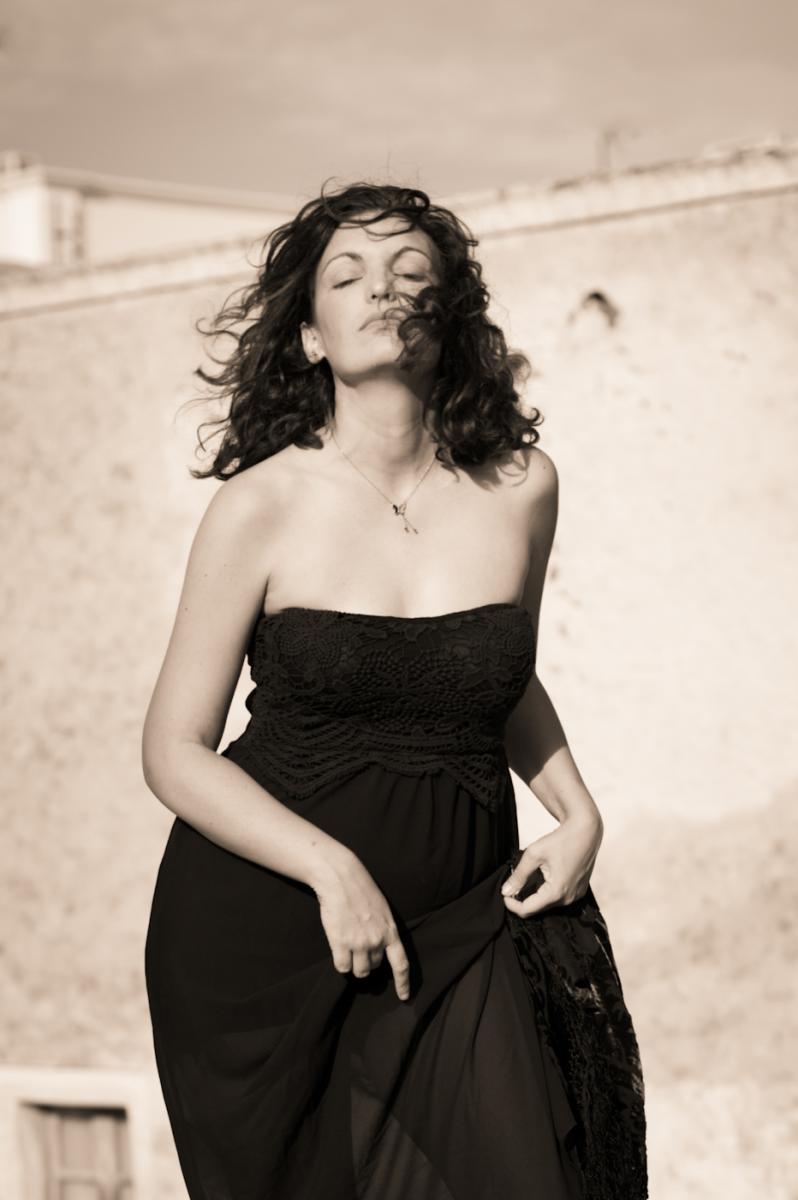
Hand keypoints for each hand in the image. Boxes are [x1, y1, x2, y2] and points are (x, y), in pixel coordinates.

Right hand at [314, 858, 411, 1000]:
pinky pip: (342, 967)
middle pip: (374, 967)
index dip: (403, 983)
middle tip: (358, 942)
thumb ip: (384, 930)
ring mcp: (359, 943)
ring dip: (353, 964)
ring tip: (348, 944)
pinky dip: (340, 962)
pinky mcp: (341, 943)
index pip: (401, 964)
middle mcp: (377, 940)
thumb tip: (382, 950)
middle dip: (367, 960)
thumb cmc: (361, 891)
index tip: (404, 997)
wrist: (341, 878)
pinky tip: (338, 946)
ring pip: (359, 971)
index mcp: (391, 931)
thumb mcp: (383, 910)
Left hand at [501, 813, 602, 917]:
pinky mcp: (579, 890)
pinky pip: (559, 898)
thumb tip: (506, 891)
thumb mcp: (534, 854)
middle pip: (539, 908)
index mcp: (557, 891)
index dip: (512, 905)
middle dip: (523, 900)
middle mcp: (569, 898)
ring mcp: (576, 895)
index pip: (528, 909)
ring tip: (528, 880)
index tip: (504, 895)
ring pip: (548, 904)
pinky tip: (543, 879)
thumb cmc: (561, 840)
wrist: (585, 831)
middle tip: (513, 884)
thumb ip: (519, 875)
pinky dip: (548, 892)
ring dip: (536, 896)